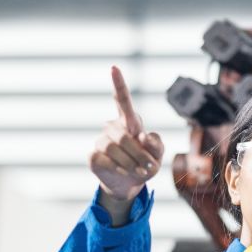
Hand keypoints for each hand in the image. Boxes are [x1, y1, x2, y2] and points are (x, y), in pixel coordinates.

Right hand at [90, 66, 164, 201]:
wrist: (131, 183)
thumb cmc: (146, 163)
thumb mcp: (158, 154)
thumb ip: (156, 144)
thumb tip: (143, 136)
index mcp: (130, 122)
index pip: (122, 100)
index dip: (118, 84)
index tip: (114, 68)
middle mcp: (113, 127)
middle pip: (123, 136)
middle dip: (139, 154)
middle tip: (149, 167)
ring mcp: (101, 141)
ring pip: (113, 148)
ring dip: (130, 163)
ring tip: (138, 171)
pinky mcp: (93, 156)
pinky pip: (105, 160)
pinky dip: (118, 168)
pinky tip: (123, 171)